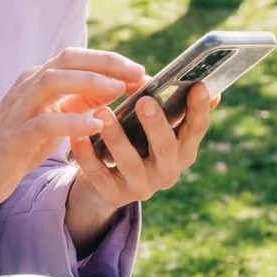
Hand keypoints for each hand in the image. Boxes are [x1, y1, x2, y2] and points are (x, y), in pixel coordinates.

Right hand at [0, 47, 145, 236]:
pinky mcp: (14, 135)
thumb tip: (112, 91)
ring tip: (120, 91)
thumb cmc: (14, 147)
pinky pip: (46, 122)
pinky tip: (97, 125)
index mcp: (37, 80)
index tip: (140, 72)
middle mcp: (27, 86)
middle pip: (68, 60)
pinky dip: (73, 121)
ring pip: (55, 81)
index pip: (76, 58)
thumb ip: (76, 104)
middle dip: (106, 64)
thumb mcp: (51, 120)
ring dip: (91, 83)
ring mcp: (19, 108)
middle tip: (138, 75)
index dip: (109, 61)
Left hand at [65, 83, 218, 247]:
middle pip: (165, 147)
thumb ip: (170, 107)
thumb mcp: (154, 128)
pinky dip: (86, 154)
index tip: (198, 85)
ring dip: (117, 137)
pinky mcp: (113, 194)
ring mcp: (141, 186)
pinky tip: (77, 135)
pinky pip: (98, 173)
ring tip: (102, 112)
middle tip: (145, 101)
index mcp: (182, 150)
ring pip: (130, 162)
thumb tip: (195, 82)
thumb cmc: (134, 143)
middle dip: (156, 124)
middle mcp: (167, 171)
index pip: (196, 129)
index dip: (199, 109)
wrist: (104, 185)